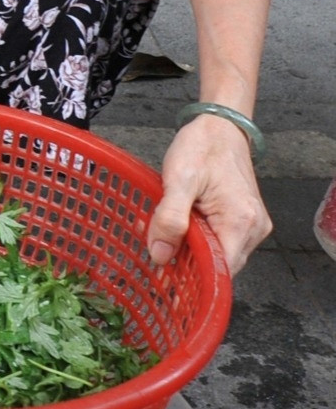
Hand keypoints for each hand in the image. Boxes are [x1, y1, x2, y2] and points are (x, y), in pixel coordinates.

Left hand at [147, 114, 272, 272]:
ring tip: (162, 237)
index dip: (193, 280)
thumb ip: (169, 219)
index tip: (165, 282)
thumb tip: (160, 255)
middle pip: (219, 266)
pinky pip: (219, 241)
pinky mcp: (243, 221)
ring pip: (218, 255)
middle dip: (186, 265)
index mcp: (241, 221)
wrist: (220, 127)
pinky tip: (176, 229)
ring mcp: (251, 226)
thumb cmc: (201, 147)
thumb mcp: (178, 179)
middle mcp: (253, 229)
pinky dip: (197, 240)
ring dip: (189, 251)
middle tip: (155, 253)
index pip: (221, 271)